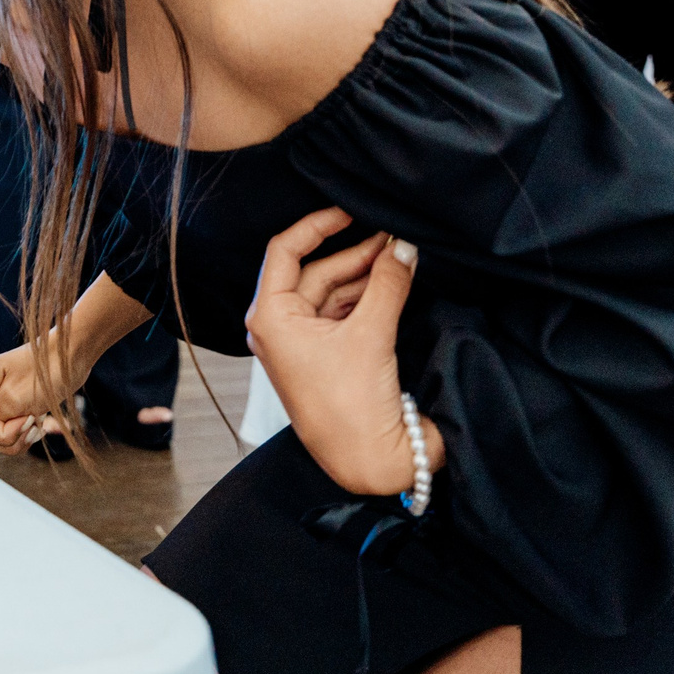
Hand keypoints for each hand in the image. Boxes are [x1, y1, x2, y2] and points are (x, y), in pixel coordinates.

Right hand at [0, 334, 82, 455]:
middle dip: (11, 438)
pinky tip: (37, 422)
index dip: (4, 434)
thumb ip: (0, 421)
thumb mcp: (18, 398)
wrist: (71, 357)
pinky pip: (8, 435)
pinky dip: (24, 435)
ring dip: (20, 438)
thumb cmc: (47, 371)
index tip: (29, 419)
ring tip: (38, 423)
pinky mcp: (7, 407)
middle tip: (34, 425)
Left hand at [245, 207, 438, 496]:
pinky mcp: (327, 357)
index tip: (350, 208)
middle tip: (394, 232)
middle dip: (354, 251)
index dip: (318, 225)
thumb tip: (404, 244)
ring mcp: (303, 343)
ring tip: (401, 252)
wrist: (371, 465)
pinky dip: (369, 297)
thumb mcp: (370, 335)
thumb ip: (387, 283)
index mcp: (269, 317)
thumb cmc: (353, 404)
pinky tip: (396, 281)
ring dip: (366, 274)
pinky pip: (344, 314)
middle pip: (314, 271)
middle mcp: (279, 327)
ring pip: (333, 292)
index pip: (285, 251)